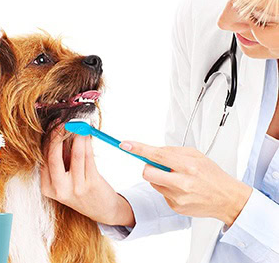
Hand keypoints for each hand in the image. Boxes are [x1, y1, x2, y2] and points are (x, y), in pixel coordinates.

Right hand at [41, 124, 134, 226]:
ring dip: (77, 135)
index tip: (53, 125)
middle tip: (63, 121)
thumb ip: (61, 161)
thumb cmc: (82, 190)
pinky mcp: (91, 183)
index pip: (44, 158)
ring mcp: (76, 188)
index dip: (48, 139)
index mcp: (48, 188)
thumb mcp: (65, 180)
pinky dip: (87, 143)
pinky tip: (87, 135)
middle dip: (58, 135)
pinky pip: (88, 157)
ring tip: (79, 124)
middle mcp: (59, 189)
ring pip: (75, 154)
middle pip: (54, 156)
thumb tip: (61, 133)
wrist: (103, 210)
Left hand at [119, 141, 252, 226]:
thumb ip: (173, 152)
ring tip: (177, 179)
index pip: (156, 155)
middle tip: (160, 166)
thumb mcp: (196, 155)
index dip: (138, 149)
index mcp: (188, 166)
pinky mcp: (175, 207)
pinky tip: (181, 189)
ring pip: (153, 183)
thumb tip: (153, 151)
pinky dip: (167, 188)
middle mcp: (182, 183)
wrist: (227, 199)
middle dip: (148, 167)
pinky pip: (161, 193)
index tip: (125, 144)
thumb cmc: (212, 175)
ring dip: (160, 178)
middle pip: (147, 173)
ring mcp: (177, 198)